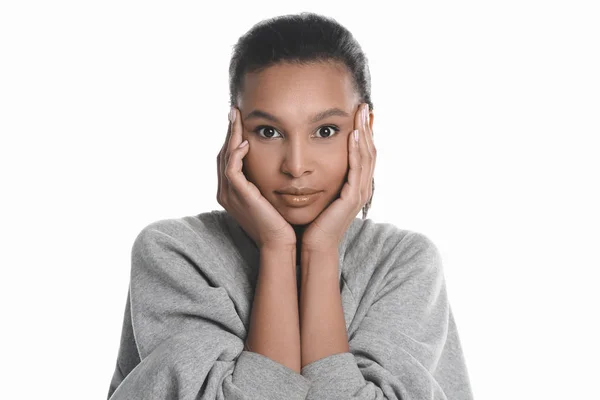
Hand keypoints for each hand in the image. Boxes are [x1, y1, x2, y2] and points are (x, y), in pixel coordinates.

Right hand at [217, 107, 295, 249]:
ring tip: (236, 118)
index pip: (227, 157)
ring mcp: (229, 194)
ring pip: (224, 158)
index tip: (239, 119)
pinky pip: (231, 170)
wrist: (280, 243)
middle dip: (229, 132)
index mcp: (231, 191)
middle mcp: (225, 192)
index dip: (232, 137)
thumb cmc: (280, 221)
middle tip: (234, 111)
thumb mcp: (270, 195)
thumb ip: (265, 179)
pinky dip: (236, 155)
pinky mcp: (238, 196)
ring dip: (230, 136)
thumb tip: (275, 161)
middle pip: (222, 154)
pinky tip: (246, 143)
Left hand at [301, 103, 375, 252]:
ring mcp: (359, 193)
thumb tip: (314, 162)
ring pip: (366, 157)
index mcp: (356, 186)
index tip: (359, 113)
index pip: (364, 154)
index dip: (364, 133)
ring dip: (364, 133)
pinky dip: (357, 150)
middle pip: (370, 151)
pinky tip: (354, 135)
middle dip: (366, 127)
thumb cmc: (314, 221)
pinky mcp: (352, 197)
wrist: (314, 244)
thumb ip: (323, 177)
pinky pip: (357, 169)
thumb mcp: (321, 194)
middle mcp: (362, 188)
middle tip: (363, 106)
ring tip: (360, 114)